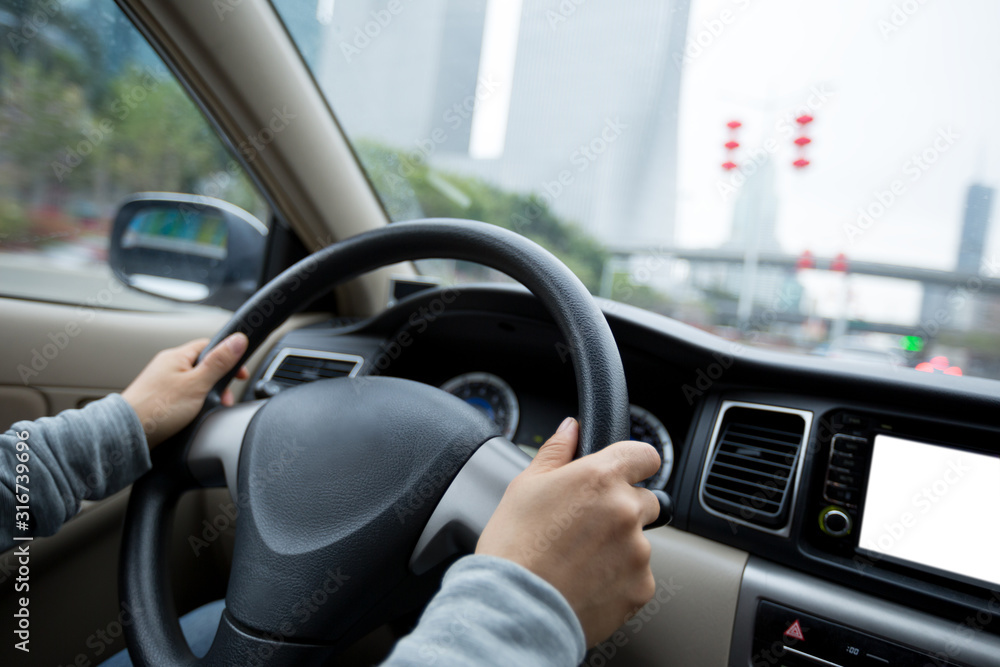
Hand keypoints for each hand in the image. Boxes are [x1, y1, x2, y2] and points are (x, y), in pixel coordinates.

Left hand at [121, 334, 249, 447]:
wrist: (127, 434)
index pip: (210, 345)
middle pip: (204, 366)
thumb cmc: (157, 409)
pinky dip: (193, 404)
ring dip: (207, 395)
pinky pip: (184, 396)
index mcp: (176, 356)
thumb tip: (238, 340)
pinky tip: (193, 415)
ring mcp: (162, 383)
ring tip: (207, 409)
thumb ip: (219, 362)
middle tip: (225, 398)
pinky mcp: (159, 400)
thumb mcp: (197, 384)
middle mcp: (167, 366)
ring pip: (194, 382)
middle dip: (219, 382)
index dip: (229, 357)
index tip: (240, 373)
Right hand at [476, 417, 660, 646]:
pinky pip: (637, 576)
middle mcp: (626, 510)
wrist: (514, 607)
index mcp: (601, 477)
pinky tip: (586, 582)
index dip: (634, 463)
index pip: (645, 455)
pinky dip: (619, 579)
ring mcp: (638, 552)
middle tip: (586, 526)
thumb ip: (556, 451)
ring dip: (619, 546)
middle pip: (646, 500)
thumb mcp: (525, 486)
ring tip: (579, 560)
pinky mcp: (640, 587)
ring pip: (639, 541)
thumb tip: (570, 428)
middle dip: (623, 509)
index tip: (625, 474)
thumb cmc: (514, 546)